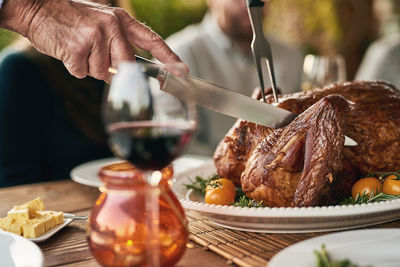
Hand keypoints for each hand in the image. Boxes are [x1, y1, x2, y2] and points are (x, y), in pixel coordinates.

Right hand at [0, 0, 187, 80]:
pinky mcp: (79, 48)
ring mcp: (96, 36)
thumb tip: (127, 72)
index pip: (152, 40)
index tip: (183, 70)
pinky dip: (74, 67)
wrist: (37, 8)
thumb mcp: (100, 24)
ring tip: (77, 47)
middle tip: (92, 52)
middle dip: (110, 68)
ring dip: (89, 67)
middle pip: (126, 65)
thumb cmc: (71, 22)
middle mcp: (112, 26)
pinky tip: (68, 51)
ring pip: (102, 73)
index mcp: (121, 19)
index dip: (169, 57)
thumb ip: (117, 45)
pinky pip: (83, 73)